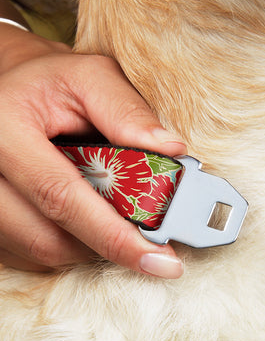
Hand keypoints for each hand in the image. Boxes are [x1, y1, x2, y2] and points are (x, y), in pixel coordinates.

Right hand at [0, 24, 185, 276]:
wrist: (8, 90)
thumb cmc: (51, 84)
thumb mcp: (90, 78)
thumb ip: (128, 111)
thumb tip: (172, 151)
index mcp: (3, 129)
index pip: (61, 197)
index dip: (115, 236)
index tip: (162, 261)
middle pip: (49, 238)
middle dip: (109, 246)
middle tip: (150, 243)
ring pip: (42, 252)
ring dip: (89, 246)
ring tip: (113, 218)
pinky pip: (30, 255)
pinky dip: (69, 245)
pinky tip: (84, 221)